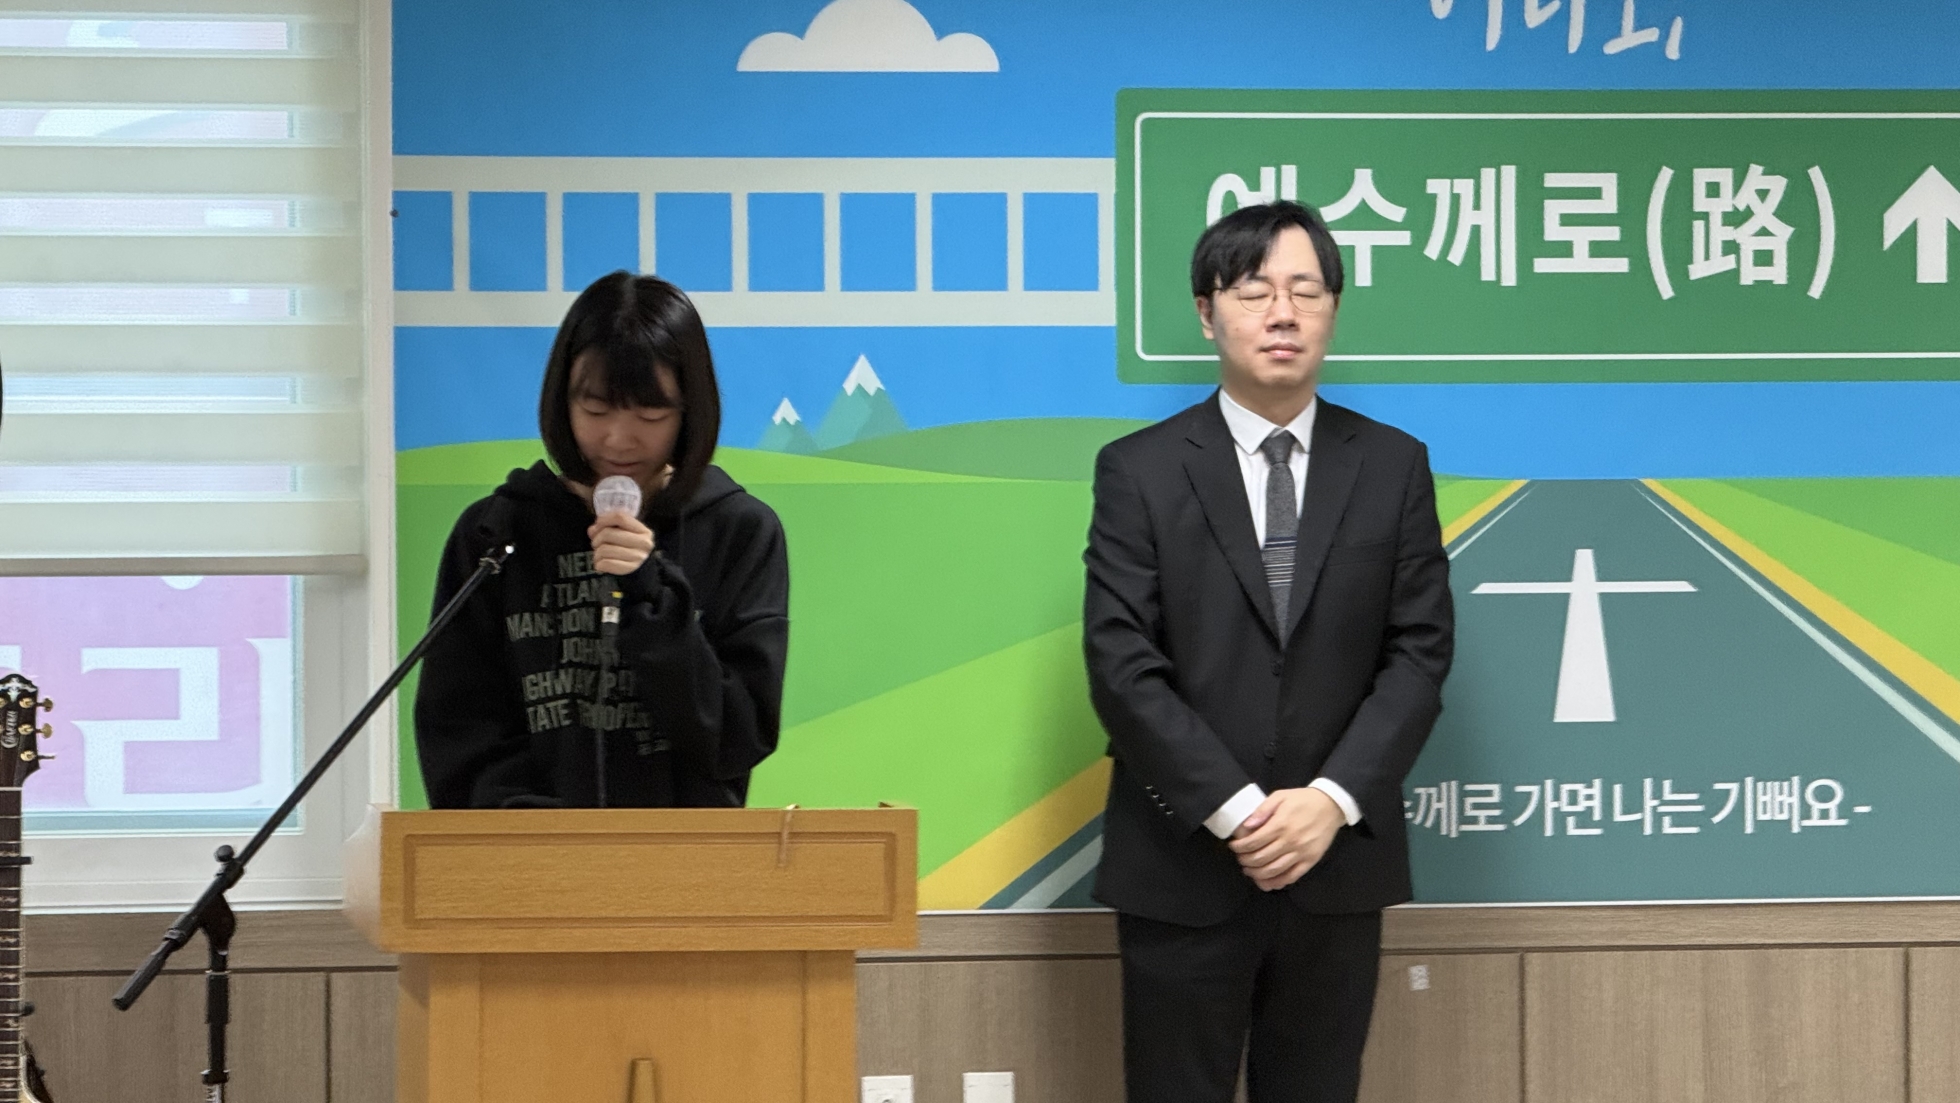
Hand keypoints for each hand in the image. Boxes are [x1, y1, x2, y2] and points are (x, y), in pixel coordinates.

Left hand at [588, 510, 653, 575]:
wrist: (642, 569)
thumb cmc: (629, 548)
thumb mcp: (624, 533)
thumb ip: (608, 527)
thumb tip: (592, 530)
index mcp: (643, 531)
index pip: (620, 518)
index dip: (604, 519)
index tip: (598, 525)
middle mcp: (643, 543)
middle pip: (608, 533)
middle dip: (596, 538)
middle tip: (596, 543)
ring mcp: (637, 557)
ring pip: (604, 549)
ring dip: (596, 553)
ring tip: (599, 555)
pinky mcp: (629, 569)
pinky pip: (605, 563)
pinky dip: (599, 563)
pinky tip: (602, 564)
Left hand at [1227, 787, 1344, 891]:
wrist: (1331, 805)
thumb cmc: (1303, 800)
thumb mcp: (1280, 796)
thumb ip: (1262, 810)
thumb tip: (1246, 826)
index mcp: (1280, 825)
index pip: (1253, 842)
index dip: (1239, 847)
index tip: (1234, 847)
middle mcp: (1290, 841)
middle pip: (1261, 858)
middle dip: (1245, 861)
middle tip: (1240, 859)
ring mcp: (1301, 853)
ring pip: (1274, 870)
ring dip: (1257, 874)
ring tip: (1249, 871)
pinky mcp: (1310, 861)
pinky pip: (1292, 877)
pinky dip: (1277, 882)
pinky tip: (1267, 882)